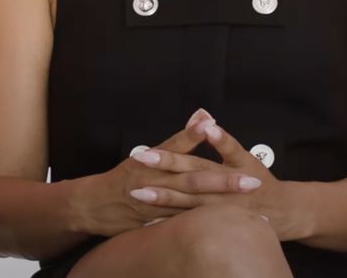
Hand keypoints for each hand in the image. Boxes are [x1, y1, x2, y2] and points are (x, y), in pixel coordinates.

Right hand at [76, 109, 263, 236]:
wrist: (94, 205)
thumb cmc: (125, 176)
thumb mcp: (149, 153)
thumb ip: (181, 138)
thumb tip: (204, 115)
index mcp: (156, 163)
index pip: (186, 154)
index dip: (206, 147)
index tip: (235, 148)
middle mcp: (157, 183)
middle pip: (194, 182)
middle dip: (224, 184)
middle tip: (253, 182)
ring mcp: (157, 207)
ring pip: (192, 207)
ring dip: (221, 211)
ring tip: (251, 213)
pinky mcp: (157, 226)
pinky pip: (184, 227)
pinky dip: (204, 228)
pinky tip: (226, 231)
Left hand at [130, 113, 307, 240]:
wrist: (282, 213)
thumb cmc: (259, 181)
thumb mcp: (244, 157)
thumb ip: (222, 140)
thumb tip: (203, 116)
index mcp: (235, 165)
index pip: (210, 151)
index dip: (190, 145)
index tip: (165, 140)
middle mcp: (228, 187)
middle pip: (194, 176)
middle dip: (166, 167)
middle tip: (141, 158)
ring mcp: (221, 208)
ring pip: (188, 202)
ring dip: (162, 198)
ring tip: (137, 191)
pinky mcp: (215, 224)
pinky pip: (189, 224)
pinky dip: (170, 223)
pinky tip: (148, 222)